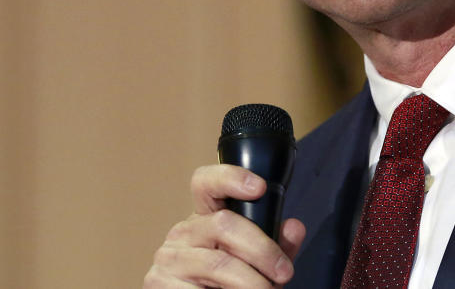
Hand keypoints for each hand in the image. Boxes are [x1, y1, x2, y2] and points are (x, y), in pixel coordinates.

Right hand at [143, 164, 305, 287]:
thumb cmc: (228, 285)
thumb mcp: (256, 263)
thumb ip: (276, 246)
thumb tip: (294, 227)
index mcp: (205, 218)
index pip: (206, 183)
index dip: (230, 177)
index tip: (259, 187)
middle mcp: (183, 232)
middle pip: (224, 224)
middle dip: (261, 250)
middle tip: (284, 272)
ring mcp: (168, 258)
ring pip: (218, 262)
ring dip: (250, 281)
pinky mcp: (159, 284)